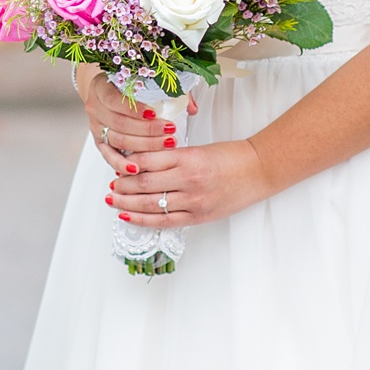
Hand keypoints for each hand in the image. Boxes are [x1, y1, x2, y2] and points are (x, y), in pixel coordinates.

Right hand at [79, 69, 195, 167]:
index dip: (134, 109)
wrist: (108, 92)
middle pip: (119, 123)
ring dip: (143, 146)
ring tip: (165, 145)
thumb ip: (168, 89)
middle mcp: (95, 108)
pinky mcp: (99, 142)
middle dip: (147, 130)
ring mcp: (96, 127)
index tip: (154, 114)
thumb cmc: (128, 87)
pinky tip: (137, 169)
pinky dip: (122, 164)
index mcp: (101, 88)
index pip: (115, 100)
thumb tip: (191, 107)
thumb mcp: (145, 80)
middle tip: (170, 132)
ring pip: (118, 140)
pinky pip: (109, 156)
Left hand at [106, 136, 272, 230]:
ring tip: (113, 200)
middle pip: (144, 183)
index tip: (118, 165)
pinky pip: (164, 221)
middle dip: (122, 185)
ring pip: (150, 204)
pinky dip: (142, 220)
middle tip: (111, 184)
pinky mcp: (198, 216)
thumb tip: (142, 164)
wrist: (258, 170)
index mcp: (188, 157)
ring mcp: (193, 200)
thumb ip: (172, 158)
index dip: (127, 164)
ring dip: (126, 203)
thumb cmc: (231, 157)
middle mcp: (188, 179)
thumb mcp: (199, 149)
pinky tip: (128, 217)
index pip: (147, 161)